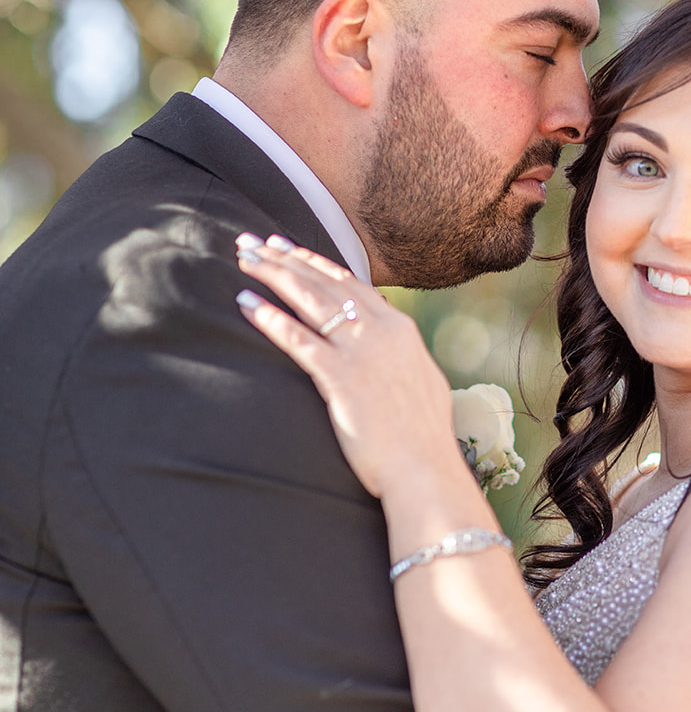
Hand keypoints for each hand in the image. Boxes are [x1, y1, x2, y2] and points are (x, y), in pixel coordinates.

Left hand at [235, 234, 458, 499]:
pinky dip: (271, 319)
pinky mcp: (341, 378)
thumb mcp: (420, 380)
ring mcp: (361, 352)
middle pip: (324, 283)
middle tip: (253, 242)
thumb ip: (400, 355)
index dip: (314, 262)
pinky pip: (299, 340)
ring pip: (310, 300)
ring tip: (245, 260)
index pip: (350, 282)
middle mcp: (381, 331)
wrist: (425, 469)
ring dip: (274, 276)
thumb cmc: (422, 436)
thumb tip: (393, 343)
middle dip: (285, 259)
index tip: (287, 247)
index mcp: (400, 328)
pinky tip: (248, 304)